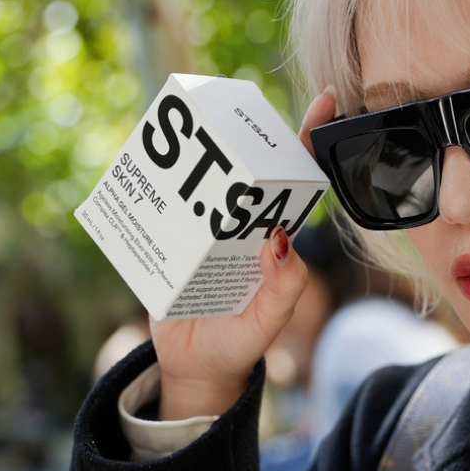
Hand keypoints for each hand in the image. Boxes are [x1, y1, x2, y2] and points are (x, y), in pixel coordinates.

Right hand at [149, 89, 336, 419]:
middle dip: (242, 133)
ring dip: (190, 155)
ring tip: (183, 131)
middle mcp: (236, 224)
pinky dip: (148, 190)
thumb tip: (281, 235)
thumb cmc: (240, 343)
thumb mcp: (268, 321)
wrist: (193, 370)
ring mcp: (199, 230)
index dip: (309, 141)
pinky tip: (142, 169)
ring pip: (198, 181)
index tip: (327, 100)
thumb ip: (284, 285)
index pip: (295, 182)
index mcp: (270, 237)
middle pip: (244, 167)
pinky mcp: (164, 242)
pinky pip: (157, 210)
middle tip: (235, 106)